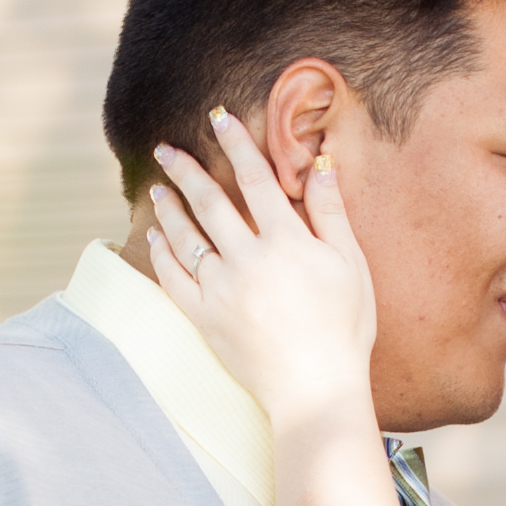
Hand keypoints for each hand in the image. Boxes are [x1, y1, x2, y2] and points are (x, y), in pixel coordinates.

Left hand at [144, 112, 381, 431]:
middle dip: (186, 169)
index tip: (218, 118)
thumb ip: (331, 213)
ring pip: (186, 237)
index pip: (256, 179)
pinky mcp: (205, 318)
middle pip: (210, 202)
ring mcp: (221, 289)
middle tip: (167, 148)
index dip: (236, 144)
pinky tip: (155, 236)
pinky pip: (174, 278)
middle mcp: (248, 259)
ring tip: (157, 186)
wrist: (316, 387)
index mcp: (286, 241)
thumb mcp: (350, 265)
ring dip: (169, 207)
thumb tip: (322, 164)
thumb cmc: (344, 327)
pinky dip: (162, 254)